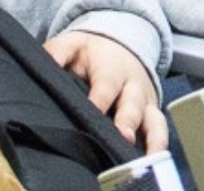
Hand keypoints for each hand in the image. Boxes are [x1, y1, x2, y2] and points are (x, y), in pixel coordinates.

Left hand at [43, 30, 166, 152]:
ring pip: (151, 118)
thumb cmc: (91, 53)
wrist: (120, 48)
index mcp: (111, 68)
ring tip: (144, 155)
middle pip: (132, 104)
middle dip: (128, 121)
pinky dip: (159, 144)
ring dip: (149, 136)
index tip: (94, 111)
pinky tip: (152, 159)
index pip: (106, 84)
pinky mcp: (151, 114)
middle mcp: (132, 85)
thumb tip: (44, 63)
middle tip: (123, 136)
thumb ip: (57, 53)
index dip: (100, 100)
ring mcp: (144, 101)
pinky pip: (160, 130)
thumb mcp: (72, 45)